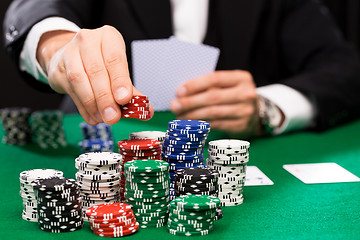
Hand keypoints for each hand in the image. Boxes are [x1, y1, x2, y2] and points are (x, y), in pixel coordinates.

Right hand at [37, 26, 152, 124]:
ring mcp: (70, 52)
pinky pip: (71, 89)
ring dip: (93, 104)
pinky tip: (92, 117)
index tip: (124, 99)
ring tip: (103, 118)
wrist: (70, 56)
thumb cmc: (101, 63)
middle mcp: (88, 40)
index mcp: (108, 37)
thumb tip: (147, 111)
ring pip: (80, 79)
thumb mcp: (118, 70)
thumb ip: (131, 90)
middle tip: (113, 117)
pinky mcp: (59, 67)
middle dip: (106, 98)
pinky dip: (83, 107)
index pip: (114, 58)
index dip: (119, 80)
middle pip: (96, 71)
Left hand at [170, 70, 261, 137]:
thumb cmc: (234, 95)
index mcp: (241, 78)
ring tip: (179, 116)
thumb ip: (210, 85)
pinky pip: (216, 124)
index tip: (179, 91)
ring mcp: (245, 111)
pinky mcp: (241, 126)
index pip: (214, 79)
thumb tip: (182, 92)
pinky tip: (190, 123)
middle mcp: (246, 94)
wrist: (257, 114)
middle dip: (190, 102)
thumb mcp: (228, 85)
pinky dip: (201, 124)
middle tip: (175, 105)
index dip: (195, 85)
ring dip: (192, 115)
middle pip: (212, 97)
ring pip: (213, 112)